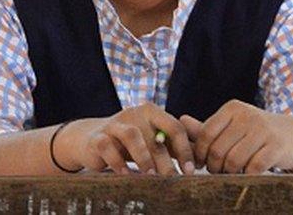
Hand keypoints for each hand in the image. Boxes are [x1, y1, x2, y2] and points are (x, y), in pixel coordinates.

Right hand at [59, 103, 194, 174]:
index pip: (175, 127)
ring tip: (150, 176)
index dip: (185, 150)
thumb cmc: (130, 142)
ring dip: (144, 157)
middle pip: (155, 135)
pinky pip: (108, 146)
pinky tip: (126, 175)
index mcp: (152, 112)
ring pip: (132, 135)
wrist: (90, 140)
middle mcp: (134, 113)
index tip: (191, 171)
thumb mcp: (152, 140)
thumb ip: (173, 145)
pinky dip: (118, 162)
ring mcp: (114, 124)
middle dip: (166, 160)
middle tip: (173, 180)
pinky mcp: (97, 137)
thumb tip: (202, 158)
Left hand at [179, 100, 292, 173]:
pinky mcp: (276, 146)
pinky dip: (248, 176)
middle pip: (218, 150)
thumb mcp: (234, 125)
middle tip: (219, 171)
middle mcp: (247, 115)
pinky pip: (253, 168)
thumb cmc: (258, 132)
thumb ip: (207, 127)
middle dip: (215, 166)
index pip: (206, 133)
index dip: (199, 153)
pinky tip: (250, 174)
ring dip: (230, 173)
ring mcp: (263, 130)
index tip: (201, 164)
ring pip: (234, 161)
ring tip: (234, 173)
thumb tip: (180, 120)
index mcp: (233, 108)